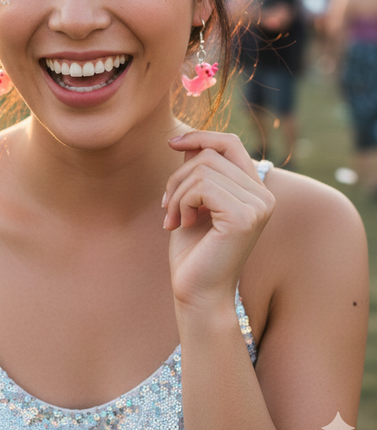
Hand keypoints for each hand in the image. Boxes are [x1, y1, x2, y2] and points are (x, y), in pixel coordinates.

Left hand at [163, 132, 274, 313]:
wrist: (197, 293)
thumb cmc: (193, 251)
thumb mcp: (193, 201)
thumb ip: (197, 172)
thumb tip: (190, 141)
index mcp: (255, 190)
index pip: (230, 143)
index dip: (201, 136)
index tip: (172, 143)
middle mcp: (264, 196)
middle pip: (210, 154)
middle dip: (178, 176)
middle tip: (167, 206)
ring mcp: (257, 206)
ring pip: (203, 169)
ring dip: (176, 192)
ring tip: (173, 219)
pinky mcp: (244, 217)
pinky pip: (202, 186)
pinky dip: (182, 202)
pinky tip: (181, 224)